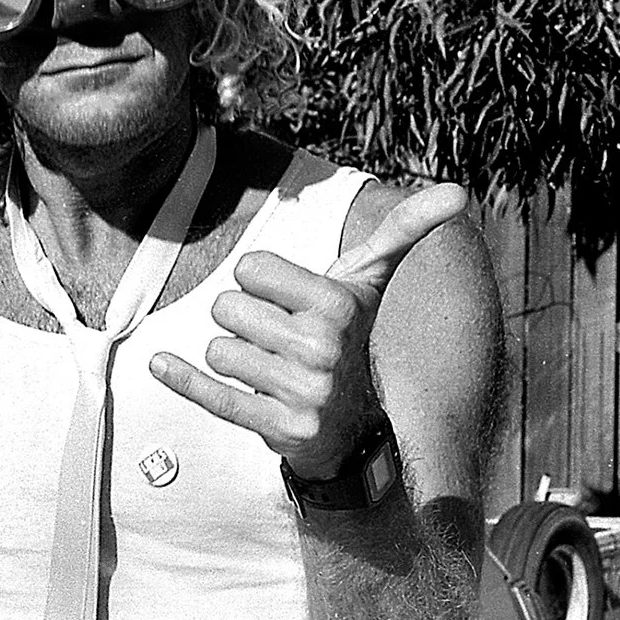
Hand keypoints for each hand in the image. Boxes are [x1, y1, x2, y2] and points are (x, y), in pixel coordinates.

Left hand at [149, 183, 469, 479]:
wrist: (352, 427)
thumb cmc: (349, 337)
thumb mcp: (371, 282)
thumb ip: (405, 230)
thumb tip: (460, 190)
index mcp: (338, 304)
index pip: (249, 269)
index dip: (260, 285)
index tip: (288, 303)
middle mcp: (323, 349)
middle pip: (226, 309)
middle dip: (243, 322)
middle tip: (278, 340)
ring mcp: (301, 392)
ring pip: (217, 350)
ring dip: (232, 358)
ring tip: (268, 369)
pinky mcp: (276, 428)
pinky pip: (210, 396)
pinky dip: (181, 380)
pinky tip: (159, 364)